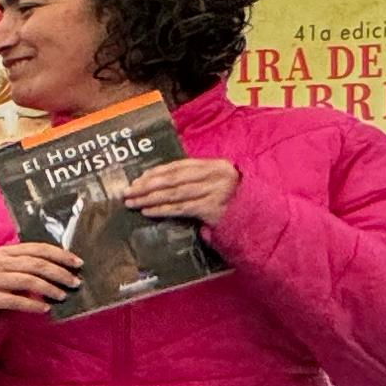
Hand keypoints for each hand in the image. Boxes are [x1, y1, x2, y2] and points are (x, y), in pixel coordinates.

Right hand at [0, 241, 80, 320]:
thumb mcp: (10, 268)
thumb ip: (30, 265)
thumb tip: (64, 268)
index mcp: (6, 252)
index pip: (38, 249)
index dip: (60, 255)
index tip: (78, 264)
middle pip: (35, 265)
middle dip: (59, 273)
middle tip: (75, 283)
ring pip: (27, 281)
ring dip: (49, 288)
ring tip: (62, 296)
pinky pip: (15, 300)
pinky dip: (33, 305)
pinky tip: (45, 308)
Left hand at [119, 157, 239, 223]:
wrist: (257, 220)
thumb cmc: (231, 202)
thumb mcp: (216, 184)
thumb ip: (194, 180)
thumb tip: (157, 183)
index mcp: (215, 165)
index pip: (179, 166)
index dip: (156, 172)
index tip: (137, 179)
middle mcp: (216, 175)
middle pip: (174, 178)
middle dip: (147, 186)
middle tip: (128, 192)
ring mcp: (215, 191)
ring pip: (175, 193)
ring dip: (150, 199)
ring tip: (132, 203)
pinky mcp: (213, 209)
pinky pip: (182, 209)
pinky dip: (162, 210)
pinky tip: (148, 211)